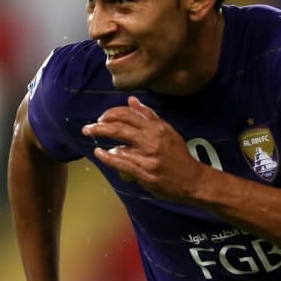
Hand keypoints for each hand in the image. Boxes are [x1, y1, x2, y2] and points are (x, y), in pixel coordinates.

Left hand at [82, 97, 204, 201]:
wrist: (193, 180)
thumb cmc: (178, 156)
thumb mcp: (167, 131)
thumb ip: (149, 116)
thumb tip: (131, 101)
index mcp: (156, 128)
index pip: (128, 114)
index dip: (111, 114)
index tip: (101, 118)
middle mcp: (152, 140)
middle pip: (120, 127)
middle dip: (100, 126)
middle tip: (88, 128)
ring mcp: (148, 157)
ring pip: (120, 144)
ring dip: (103, 140)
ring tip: (93, 140)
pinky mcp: (145, 173)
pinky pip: (122, 163)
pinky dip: (108, 157)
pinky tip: (99, 154)